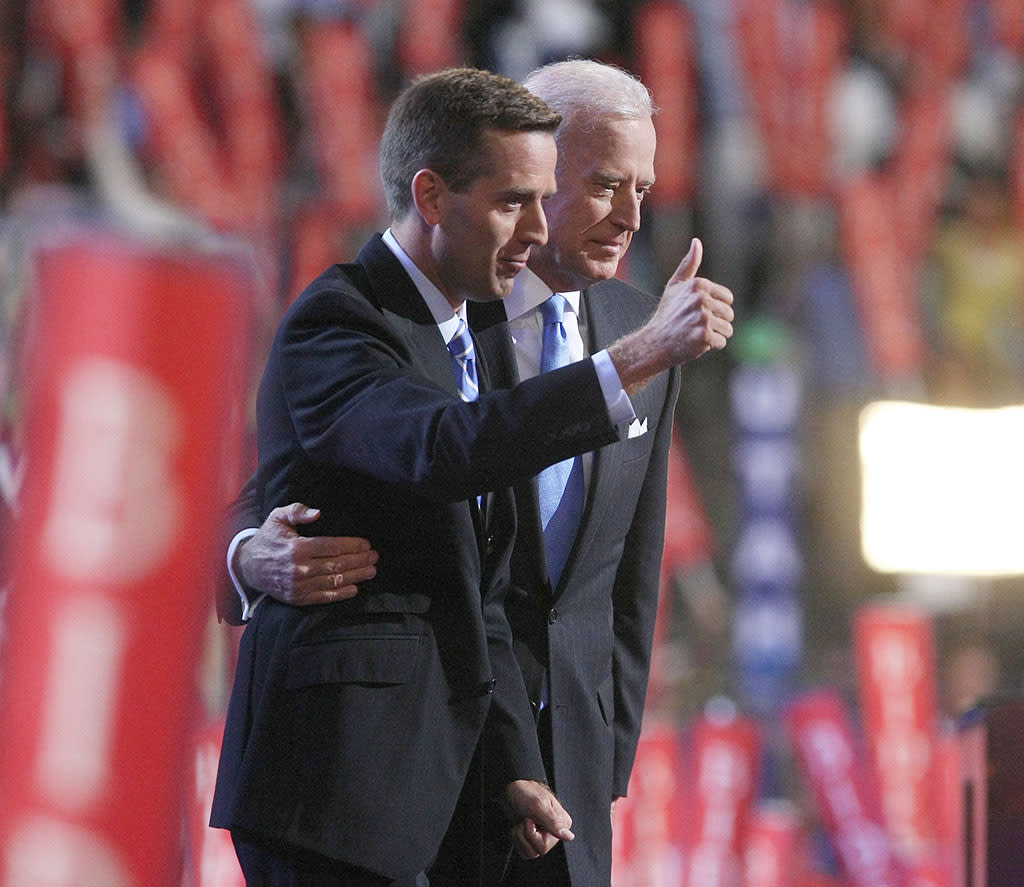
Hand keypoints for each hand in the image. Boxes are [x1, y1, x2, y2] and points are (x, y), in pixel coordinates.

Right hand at [236, 503, 377, 604]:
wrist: (249, 567)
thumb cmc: (268, 538)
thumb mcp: (278, 517)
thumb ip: (297, 510)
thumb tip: (318, 513)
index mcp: (297, 548)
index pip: (332, 546)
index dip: (352, 545)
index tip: (366, 543)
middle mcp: (299, 568)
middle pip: (337, 564)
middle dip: (359, 560)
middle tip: (374, 556)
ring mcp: (299, 586)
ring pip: (334, 581)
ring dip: (356, 576)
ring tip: (371, 570)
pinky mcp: (298, 598)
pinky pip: (323, 597)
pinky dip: (341, 594)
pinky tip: (355, 588)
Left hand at [504, 779, 573, 859]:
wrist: (510, 789)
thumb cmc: (524, 792)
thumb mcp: (537, 804)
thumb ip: (553, 822)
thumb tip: (569, 836)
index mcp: (561, 824)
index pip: (544, 846)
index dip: (532, 833)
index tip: (530, 818)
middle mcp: (555, 832)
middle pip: (537, 851)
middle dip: (524, 834)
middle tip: (525, 818)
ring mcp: (544, 836)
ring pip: (530, 853)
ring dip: (519, 837)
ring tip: (521, 821)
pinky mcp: (533, 839)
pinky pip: (524, 852)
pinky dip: (517, 839)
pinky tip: (518, 826)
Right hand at [609, 238, 734, 392]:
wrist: (655, 342)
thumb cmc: (667, 314)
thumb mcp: (675, 286)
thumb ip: (689, 264)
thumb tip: (696, 242)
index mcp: (699, 284)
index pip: (728, 299)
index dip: (716, 308)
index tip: (699, 313)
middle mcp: (702, 299)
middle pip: (729, 314)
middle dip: (717, 323)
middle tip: (696, 326)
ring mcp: (703, 317)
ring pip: (727, 329)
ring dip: (715, 335)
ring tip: (696, 334)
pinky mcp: (704, 335)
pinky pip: (721, 342)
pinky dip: (711, 346)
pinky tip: (696, 343)